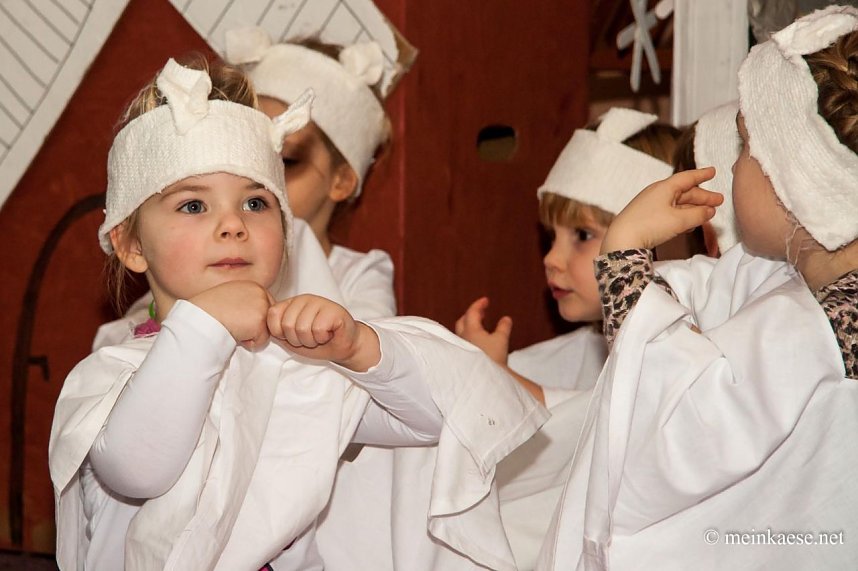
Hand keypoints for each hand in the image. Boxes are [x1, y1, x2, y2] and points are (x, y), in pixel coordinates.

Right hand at [189, 281, 273, 347]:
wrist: (201, 318)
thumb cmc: (208, 312)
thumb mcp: (229, 298)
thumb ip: (245, 303)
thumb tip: (252, 315)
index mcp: (252, 285)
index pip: (264, 308)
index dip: (251, 319)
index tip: (237, 319)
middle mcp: (260, 292)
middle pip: (268, 319)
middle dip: (254, 326)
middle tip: (234, 323)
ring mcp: (262, 305)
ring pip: (266, 330)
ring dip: (251, 334)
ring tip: (234, 326)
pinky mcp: (260, 320)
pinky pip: (261, 341)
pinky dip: (249, 343)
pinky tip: (235, 332)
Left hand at [267, 294, 380, 370]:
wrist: (343, 346)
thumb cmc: (317, 342)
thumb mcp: (290, 338)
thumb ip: (277, 330)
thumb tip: (261, 327)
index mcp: (291, 303)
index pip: (272, 316)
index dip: (281, 334)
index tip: (293, 336)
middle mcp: (304, 299)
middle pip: (287, 325)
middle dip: (298, 340)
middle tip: (310, 338)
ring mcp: (319, 302)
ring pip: (302, 328)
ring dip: (311, 340)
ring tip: (319, 336)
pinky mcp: (334, 310)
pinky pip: (318, 329)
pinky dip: (323, 338)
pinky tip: (329, 334)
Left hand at [454, 297, 511, 364]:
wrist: (484, 380)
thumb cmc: (492, 358)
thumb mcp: (501, 340)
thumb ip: (504, 327)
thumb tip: (506, 319)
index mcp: (470, 330)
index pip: (471, 312)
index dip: (479, 304)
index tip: (486, 300)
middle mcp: (462, 338)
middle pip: (463, 321)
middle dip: (472, 314)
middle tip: (482, 311)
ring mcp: (460, 348)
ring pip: (462, 332)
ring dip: (470, 325)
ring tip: (481, 325)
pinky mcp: (461, 358)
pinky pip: (463, 342)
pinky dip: (470, 337)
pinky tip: (477, 342)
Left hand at [601, 167, 722, 253]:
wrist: (621, 240)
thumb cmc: (650, 225)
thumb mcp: (679, 220)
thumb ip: (698, 215)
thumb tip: (710, 211)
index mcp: (664, 187)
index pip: (687, 177)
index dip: (701, 175)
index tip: (713, 171)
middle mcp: (657, 193)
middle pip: (684, 192)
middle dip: (702, 196)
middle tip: (718, 201)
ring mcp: (650, 205)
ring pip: (677, 203)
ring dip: (693, 208)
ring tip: (707, 213)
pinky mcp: (645, 218)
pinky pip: (669, 213)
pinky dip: (681, 216)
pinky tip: (688, 224)